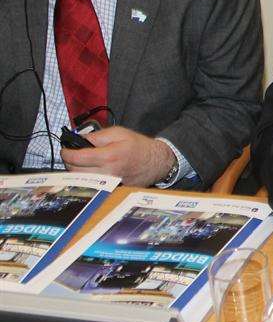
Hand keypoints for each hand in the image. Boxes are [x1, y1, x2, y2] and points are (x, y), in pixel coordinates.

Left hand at [61, 126, 175, 186]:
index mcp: (108, 156)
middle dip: (70, 162)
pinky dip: (87, 179)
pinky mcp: (113, 189)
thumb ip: (97, 136)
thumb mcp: (119, 132)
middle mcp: (108, 172)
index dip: (66, 153)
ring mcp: (110, 183)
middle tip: (73, 155)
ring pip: (82, 181)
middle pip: (76, 171)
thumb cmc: (138, 145)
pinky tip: (90, 171)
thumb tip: (80, 139)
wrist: (156, 161)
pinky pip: (93, 185)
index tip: (66, 149)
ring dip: (76, 172)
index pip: (77, 158)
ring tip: (81, 163)